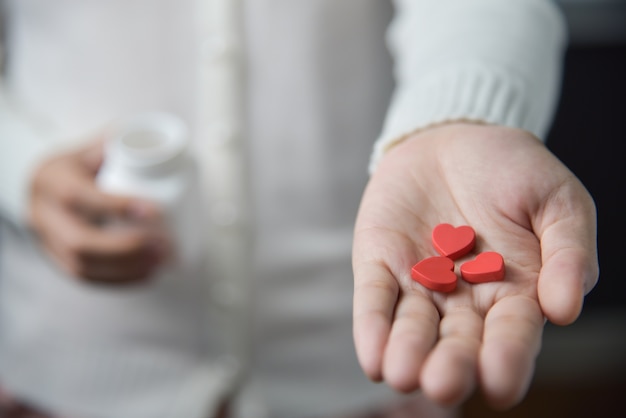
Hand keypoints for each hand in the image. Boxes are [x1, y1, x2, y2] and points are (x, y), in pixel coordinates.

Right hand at [28, 137, 169, 283]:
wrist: (50, 183)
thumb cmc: (83, 163)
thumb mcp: (94, 146)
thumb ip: (122, 142)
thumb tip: (159, 145)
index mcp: (51, 179)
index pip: (78, 196)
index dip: (117, 207)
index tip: (155, 211)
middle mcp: (42, 214)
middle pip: (79, 242)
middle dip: (127, 248)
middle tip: (165, 245)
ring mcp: (46, 241)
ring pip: (82, 266)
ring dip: (127, 268)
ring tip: (163, 261)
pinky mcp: (58, 261)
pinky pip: (86, 279)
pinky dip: (120, 280)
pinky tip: (148, 275)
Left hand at [352, 123, 597, 408]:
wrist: (456, 137)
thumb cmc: (512, 171)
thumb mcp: (558, 201)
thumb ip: (568, 252)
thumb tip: (565, 310)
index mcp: (514, 292)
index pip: (511, 335)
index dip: (507, 359)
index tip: (500, 385)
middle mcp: (463, 300)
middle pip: (457, 342)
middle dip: (451, 365)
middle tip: (443, 384)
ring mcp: (419, 284)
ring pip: (413, 328)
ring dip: (407, 352)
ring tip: (403, 373)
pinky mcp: (380, 264)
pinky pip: (375, 299)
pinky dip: (373, 326)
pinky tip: (373, 356)